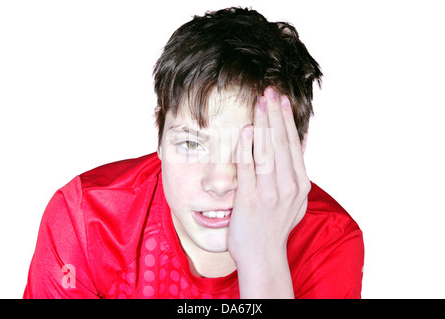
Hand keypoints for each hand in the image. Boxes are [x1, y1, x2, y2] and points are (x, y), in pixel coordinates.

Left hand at [228, 87, 310, 296]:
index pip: (293, 144)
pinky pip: (247, 167)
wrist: (262, 257)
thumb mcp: (296, 200)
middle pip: (281, 142)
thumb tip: (299, 142)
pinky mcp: (249, 200)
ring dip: (262, 122)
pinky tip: (246, 130)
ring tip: (259, 102)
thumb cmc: (275, 226)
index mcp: (301, 184)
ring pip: (266, 150)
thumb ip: (296, 172)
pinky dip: (246, 147)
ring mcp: (269, 193)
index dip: (287, 120)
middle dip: (275, 113)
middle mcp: (289, 186)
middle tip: (269, 91)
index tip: (281, 100)